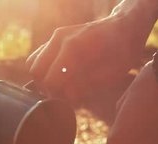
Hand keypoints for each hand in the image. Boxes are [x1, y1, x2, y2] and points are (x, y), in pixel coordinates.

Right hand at [26, 0, 157, 101]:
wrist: (124, 28)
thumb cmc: (121, 52)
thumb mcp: (110, 75)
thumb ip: (86, 87)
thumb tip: (66, 97)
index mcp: (73, 48)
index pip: (50, 81)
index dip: (59, 96)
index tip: (73, 101)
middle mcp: (59, 39)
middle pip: (37, 73)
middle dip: (49, 88)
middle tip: (67, 95)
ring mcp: (55, 37)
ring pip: (33, 65)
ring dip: (45, 79)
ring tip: (64, 86)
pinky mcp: (54, 39)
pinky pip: (38, 58)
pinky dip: (45, 71)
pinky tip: (61, 76)